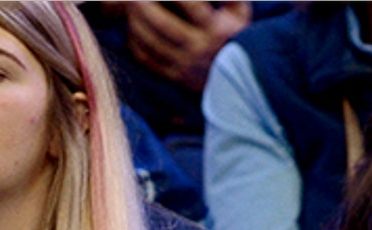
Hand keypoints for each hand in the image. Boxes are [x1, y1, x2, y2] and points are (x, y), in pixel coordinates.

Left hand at [126, 1, 250, 91]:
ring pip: (152, 43)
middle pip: (164, 24)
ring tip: (129, 7)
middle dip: (144, 5)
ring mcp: (186, 65)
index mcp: (217, 31)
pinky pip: (148, 59)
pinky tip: (134, 29)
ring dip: (136, 22)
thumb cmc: (236, 36)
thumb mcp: (239, 12)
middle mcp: (200, 49)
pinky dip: (136, 43)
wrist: (241, 79)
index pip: (192, 4)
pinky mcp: (175, 76)